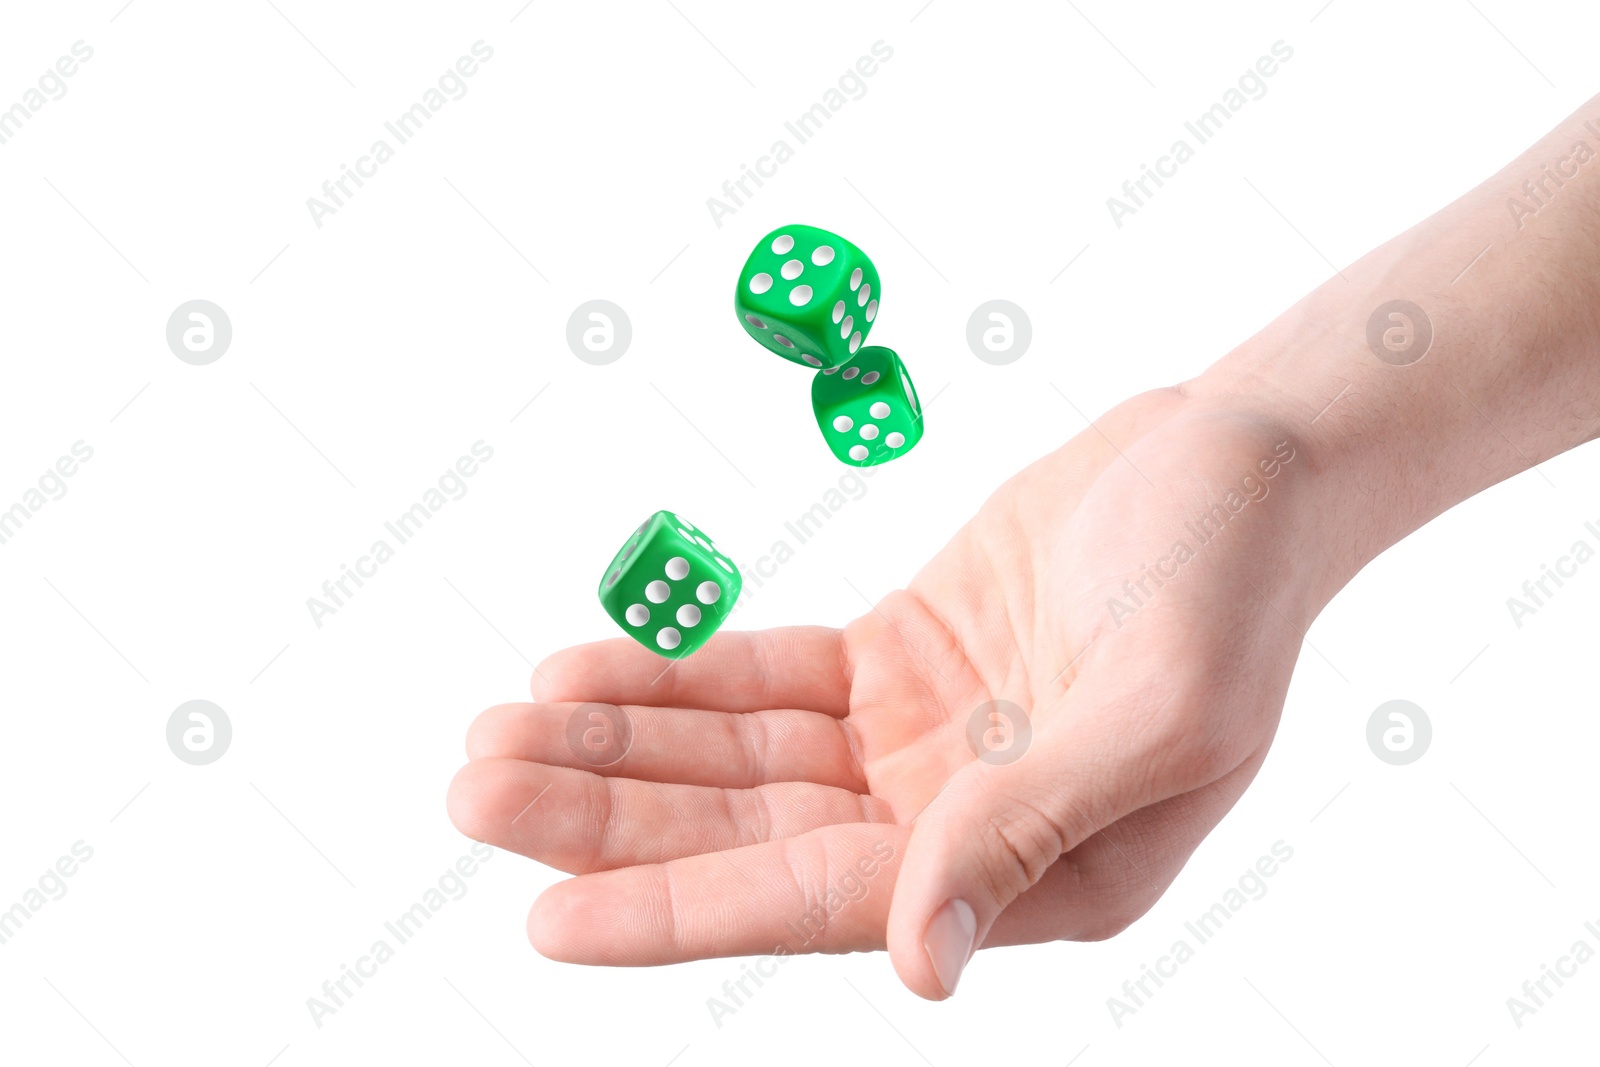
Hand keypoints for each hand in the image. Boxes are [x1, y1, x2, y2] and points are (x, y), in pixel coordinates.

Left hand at [448, 386, 1329, 998]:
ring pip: (738, 762)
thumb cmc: (1231, 578)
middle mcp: (958, 826)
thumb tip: (922, 966)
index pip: (821, 903)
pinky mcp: (896, 660)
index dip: (679, 912)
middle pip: (748, 836)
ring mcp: (919, 743)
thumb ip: (1026, 831)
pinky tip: (585, 671)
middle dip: (606, 819)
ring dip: (617, 749)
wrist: (1241, 460)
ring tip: (492, 735)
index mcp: (1032, 873)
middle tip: (471, 792)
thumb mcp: (1156, 709)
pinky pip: (762, 683)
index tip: (544, 917)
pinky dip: (675, 682)